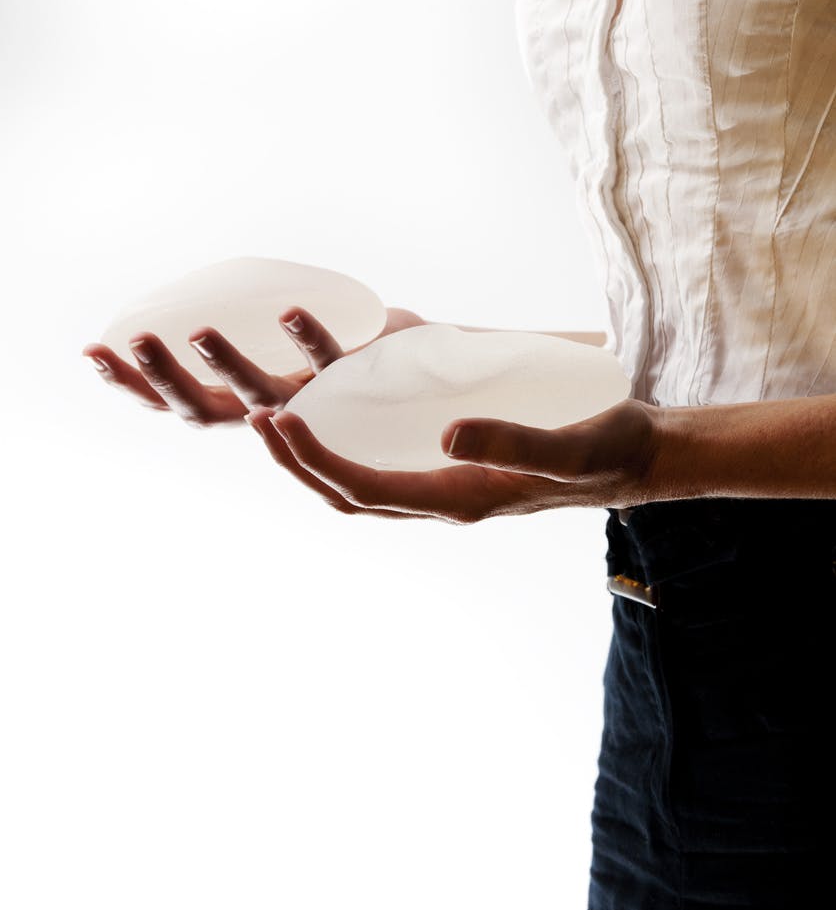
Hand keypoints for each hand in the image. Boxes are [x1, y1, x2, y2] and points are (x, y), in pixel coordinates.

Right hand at [81, 306, 423, 427]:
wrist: (418, 359)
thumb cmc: (338, 343)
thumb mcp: (278, 338)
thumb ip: (242, 327)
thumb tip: (192, 292)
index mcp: (243, 400)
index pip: (177, 402)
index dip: (132, 385)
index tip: (91, 353)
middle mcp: (270, 409)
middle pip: (204, 410)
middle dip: (163, 381)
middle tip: (133, 343)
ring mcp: (311, 398)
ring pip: (260, 394)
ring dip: (226, 364)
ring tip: (198, 331)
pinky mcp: (355, 379)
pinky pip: (330, 360)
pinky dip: (309, 337)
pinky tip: (290, 309)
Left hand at [244, 396, 663, 521]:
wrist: (642, 458)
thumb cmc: (611, 449)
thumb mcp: (569, 446)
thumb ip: (513, 442)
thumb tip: (444, 434)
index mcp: (462, 499)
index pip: (368, 488)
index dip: (317, 461)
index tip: (280, 423)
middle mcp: (447, 498)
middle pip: (352, 493)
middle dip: (300, 464)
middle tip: (258, 420)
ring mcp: (451, 484)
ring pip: (366, 482)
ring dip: (319, 459)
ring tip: (280, 417)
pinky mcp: (460, 465)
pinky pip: (391, 464)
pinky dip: (353, 446)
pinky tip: (340, 411)